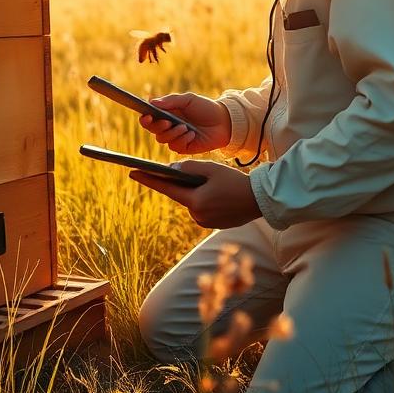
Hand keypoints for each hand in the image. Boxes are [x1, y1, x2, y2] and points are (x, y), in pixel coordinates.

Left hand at [129, 160, 259, 228]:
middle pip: (181, 195)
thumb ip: (189, 167)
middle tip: (178, 171)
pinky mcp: (213, 225)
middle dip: (180, 183)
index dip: (148, 179)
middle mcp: (197, 215)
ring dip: (195, 191)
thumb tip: (171, 169)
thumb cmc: (236, 182)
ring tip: (210, 182)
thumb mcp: (212, 169)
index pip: (166, 188)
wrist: (261, 200)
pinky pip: (203, 208)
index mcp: (195, 201)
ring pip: (193, 202)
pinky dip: (205, 199)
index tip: (132, 172)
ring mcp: (205, 222)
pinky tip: (216, 192)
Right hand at [139, 93, 230, 153]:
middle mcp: (169, 127)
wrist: (224, 122)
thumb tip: (152, 102)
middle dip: (158, 126)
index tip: (147, 116)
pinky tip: (192, 134)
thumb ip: (171, 100)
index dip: (145, 118)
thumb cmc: (206, 108)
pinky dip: (182, 139)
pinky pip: (175, 146)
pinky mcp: (183, 148)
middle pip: (152, 130)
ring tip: (186, 127)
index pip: (150, 118)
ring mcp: (175, 138)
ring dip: (173, 133)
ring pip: (162, 139)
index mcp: (167, 114)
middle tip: (168, 121)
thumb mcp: (188, 99)